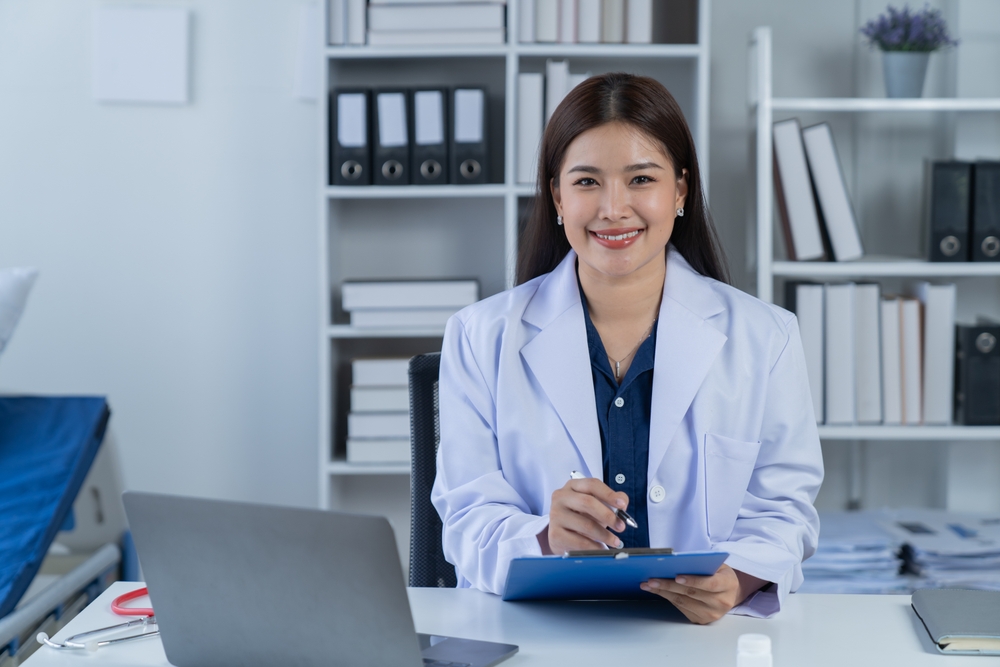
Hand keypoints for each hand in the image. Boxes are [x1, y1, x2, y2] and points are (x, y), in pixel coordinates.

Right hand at [544, 477, 628, 554]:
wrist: (561, 535)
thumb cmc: (581, 517)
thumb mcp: (595, 505)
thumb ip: (611, 500)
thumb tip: (622, 501)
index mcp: (572, 486)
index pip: (592, 485)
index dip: (609, 494)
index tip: (623, 505)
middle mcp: (561, 497)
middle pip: (587, 502)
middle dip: (608, 515)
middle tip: (621, 526)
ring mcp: (556, 515)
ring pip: (585, 524)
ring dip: (604, 535)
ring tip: (615, 541)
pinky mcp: (555, 534)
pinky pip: (580, 542)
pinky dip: (595, 547)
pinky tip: (601, 548)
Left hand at [639, 565, 766, 624]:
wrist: (730, 592)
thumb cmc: (719, 574)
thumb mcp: (717, 565)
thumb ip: (702, 564)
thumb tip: (676, 562)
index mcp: (728, 584)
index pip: (710, 584)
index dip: (693, 580)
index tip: (677, 576)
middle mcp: (721, 602)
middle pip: (692, 594)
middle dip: (669, 586)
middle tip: (652, 580)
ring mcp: (711, 614)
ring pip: (683, 602)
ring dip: (663, 592)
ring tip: (649, 584)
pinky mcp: (701, 620)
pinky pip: (681, 608)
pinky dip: (667, 598)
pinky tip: (657, 591)